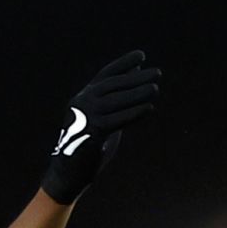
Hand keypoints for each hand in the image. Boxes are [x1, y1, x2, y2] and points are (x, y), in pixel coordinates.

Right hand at [41, 51, 160, 204]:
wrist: (69, 172)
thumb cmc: (89, 145)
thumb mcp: (105, 119)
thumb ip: (117, 104)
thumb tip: (135, 87)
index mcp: (84, 97)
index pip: (106, 75)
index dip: (123, 64)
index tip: (141, 56)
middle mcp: (82, 102)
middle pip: (113, 85)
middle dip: (136, 78)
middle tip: (157, 72)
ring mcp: (86, 116)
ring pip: (116, 101)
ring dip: (138, 94)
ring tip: (156, 88)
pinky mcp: (92, 132)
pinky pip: (117, 120)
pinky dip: (134, 114)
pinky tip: (149, 109)